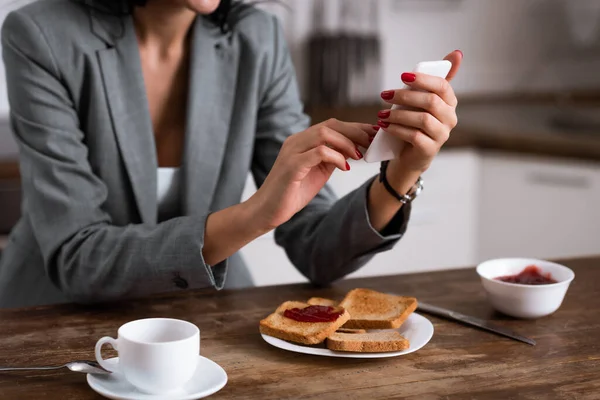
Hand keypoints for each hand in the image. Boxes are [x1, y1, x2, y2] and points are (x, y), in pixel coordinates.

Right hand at [247, 119, 374, 228]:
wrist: (267, 210)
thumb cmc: (291, 193)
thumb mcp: (317, 172)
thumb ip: (331, 159)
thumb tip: (352, 150)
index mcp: (302, 141)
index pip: (332, 125)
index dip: (355, 127)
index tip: (373, 134)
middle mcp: (296, 141)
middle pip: (330, 125)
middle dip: (355, 131)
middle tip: (372, 142)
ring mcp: (292, 151)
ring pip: (324, 133)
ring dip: (346, 143)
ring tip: (358, 155)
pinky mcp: (292, 165)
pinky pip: (319, 152)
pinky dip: (336, 157)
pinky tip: (345, 167)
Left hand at [377, 50, 462, 183]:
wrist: (410, 155)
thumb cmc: (415, 123)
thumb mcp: (422, 100)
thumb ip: (434, 79)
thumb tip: (457, 53)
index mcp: (450, 103)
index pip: (442, 86)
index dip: (423, 79)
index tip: (402, 76)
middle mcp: (450, 119)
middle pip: (431, 101)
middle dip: (405, 96)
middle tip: (385, 94)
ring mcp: (442, 135)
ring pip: (422, 119)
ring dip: (398, 114)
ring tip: (381, 113)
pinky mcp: (430, 149)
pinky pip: (414, 136)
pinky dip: (397, 129)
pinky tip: (384, 126)